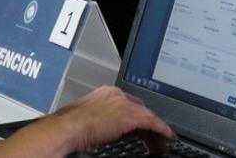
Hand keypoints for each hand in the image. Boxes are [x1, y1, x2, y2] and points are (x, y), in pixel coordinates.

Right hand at [46, 86, 175, 154]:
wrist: (67, 128)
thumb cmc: (69, 127)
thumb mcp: (87, 119)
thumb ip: (100, 120)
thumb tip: (105, 130)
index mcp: (105, 93)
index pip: (128, 103)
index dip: (137, 116)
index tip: (141, 126)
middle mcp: (116, 95)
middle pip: (140, 108)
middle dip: (148, 122)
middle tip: (155, 135)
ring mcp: (124, 104)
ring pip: (148, 115)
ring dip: (156, 129)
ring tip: (162, 141)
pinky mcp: (130, 116)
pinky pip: (152, 122)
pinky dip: (161, 130)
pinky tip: (168, 137)